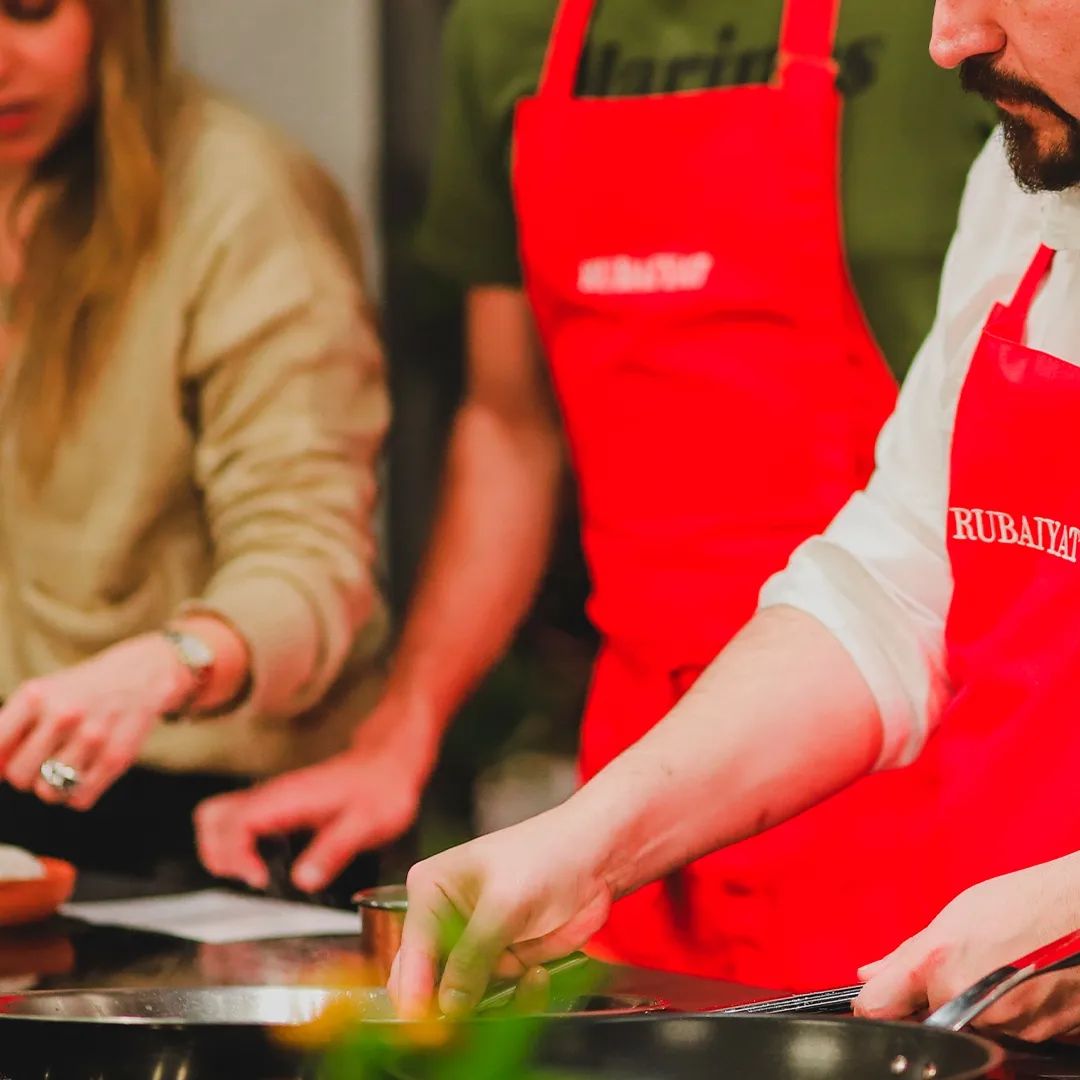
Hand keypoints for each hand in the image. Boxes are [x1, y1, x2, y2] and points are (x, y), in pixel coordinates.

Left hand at [0, 634, 195, 810]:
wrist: (140, 675)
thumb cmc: (81, 691)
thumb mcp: (39, 696)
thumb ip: (8, 731)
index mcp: (35, 697)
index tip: (7, 764)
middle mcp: (63, 715)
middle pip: (19, 777)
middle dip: (27, 774)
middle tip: (44, 759)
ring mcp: (92, 737)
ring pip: (48, 792)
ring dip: (54, 786)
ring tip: (68, 765)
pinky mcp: (117, 757)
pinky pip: (79, 799)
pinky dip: (78, 793)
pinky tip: (87, 771)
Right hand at [195, 696, 438, 892]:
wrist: (391, 763)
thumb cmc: (381, 789)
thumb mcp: (366, 824)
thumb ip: (334, 851)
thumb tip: (302, 880)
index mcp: (287, 798)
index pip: (233, 824)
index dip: (236, 857)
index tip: (260, 879)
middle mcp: (273, 795)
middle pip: (211, 817)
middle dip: (218, 854)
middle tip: (251, 878)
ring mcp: (273, 798)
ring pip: (220, 816)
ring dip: (222, 849)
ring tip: (254, 874)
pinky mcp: (279, 804)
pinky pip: (238, 820)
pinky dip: (236, 844)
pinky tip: (264, 863)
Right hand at [389, 805, 613, 1019]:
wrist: (597, 859)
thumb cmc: (548, 857)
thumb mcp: (504, 902)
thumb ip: (472, 954)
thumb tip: (446, 1004)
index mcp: (430, 890)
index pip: (412, 950)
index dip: (414, 990)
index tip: (420, 1024)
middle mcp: (445, 920)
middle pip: (430, 981)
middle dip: (450, 1005)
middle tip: (464, 1027)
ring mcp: (475, 945)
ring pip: (465, 998)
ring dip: (492, 1003)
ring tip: (526, 976)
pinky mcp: (503, 961)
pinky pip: (500, 998)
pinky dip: (520, 997)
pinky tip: (538, 975)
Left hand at [855, 859, 1079, 1040]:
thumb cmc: (1032, 903)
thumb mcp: (956, 915)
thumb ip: (906, 955)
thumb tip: (871, 975)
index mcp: (939, 964)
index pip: (876, 1009)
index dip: (876, 1003)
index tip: (877, 997)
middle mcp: (969, 1003)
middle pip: (927, 1018)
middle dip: (932, 998)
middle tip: (961, 964)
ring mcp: (1005, 1028)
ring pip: (968, 1028)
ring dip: (973, 1006)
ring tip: (999, 967)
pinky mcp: (1036, 1042)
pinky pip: (1004, 1034)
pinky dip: (1006, 1015)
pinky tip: (1021, 983)